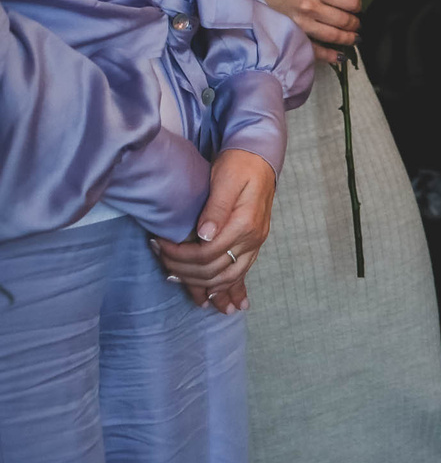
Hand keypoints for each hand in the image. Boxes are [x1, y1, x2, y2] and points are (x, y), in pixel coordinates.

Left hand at [153, 148, 276, 313]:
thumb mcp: (225, 179)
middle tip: (160, 258)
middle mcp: (253, 239)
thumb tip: (205, 235)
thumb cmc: (239, 165)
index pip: (207, 252)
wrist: (260, 157)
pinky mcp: (253, 245)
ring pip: (228, 277)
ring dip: (202, 284)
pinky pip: (242, 274)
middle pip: (214, 270)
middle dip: (183, 269)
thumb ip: (216, 207)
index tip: (158, 243)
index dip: (179, 254)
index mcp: (245, 223)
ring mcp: (255, 244)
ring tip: (177, 279)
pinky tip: (226, 304)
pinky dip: (232, 290)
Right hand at [263, 0, 360, 65]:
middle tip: (356, 25)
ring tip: (353, 39)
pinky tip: (340, 56)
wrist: (248, 0)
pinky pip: (318, 51)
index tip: (358, 9)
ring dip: (348, 39)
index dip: (358, 7)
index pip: (349, 1)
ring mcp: (302, 25)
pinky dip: (331, 56)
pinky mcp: (294, 39)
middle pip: (344, 20)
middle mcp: (311, 7)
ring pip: (334, 36)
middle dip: (355, 24)